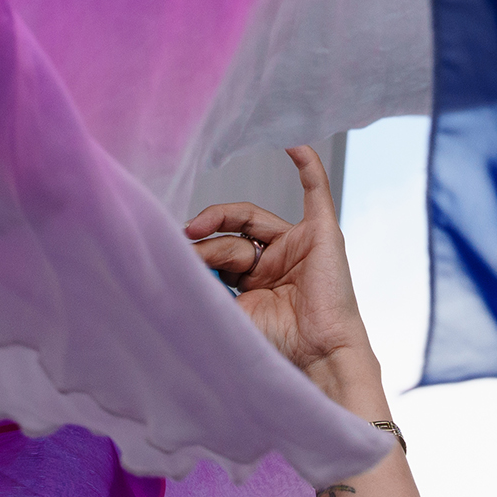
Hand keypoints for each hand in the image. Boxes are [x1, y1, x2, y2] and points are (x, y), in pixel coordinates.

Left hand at [186, 145, 382, 409]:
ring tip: (199, 235)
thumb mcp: (228, 311)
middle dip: (207, 243)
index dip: (197, 248)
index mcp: (255, 281)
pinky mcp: (322, 234)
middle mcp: (275, 260)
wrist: (317, 356)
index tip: (175, 253)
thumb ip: (205, 285)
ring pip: (251, 220)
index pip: (220, 249)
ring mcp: (298, 245)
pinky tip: (291, 141)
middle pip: (231, 233)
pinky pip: (315, 188)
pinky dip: (305, 162)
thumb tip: (174, 260)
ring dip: (222, 225)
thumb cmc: (277, 345)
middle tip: (188, 253)